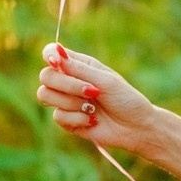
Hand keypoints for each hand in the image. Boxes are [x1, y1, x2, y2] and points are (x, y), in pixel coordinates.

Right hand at [37, 44, 159, 156]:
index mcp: (78, 65)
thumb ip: (79, 69)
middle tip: (91, 92)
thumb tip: (56, 52)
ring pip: (45, 95)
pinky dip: (77, 117)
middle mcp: (68, 81)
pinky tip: (93, 120)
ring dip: (71, 103)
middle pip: (45, 76)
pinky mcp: (66, 120)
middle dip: (66, 85)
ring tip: (92, 108)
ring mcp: (66, 101)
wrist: (135, 127)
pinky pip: (58, 116)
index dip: (49, 56)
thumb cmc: (125, 99)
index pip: (51, 53)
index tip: (57, 63)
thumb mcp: (106, 80)